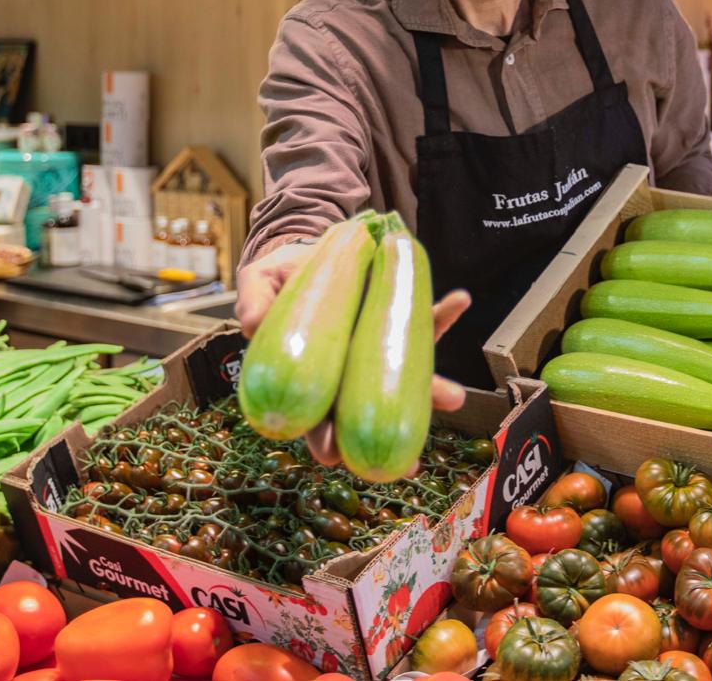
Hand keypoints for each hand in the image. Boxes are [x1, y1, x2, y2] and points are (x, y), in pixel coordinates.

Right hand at [236, 238, 468, 466]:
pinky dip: (444, 313)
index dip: (323, 440)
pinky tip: (458, 301)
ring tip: (452, 397)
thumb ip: (254, 302)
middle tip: (408, 463)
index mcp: (311, 373)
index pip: (315, 418)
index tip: (331, 456)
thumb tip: (252, 325)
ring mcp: (378, 347)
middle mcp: (350, 370)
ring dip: (431, 390)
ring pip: (405, 378)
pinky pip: (424, 319)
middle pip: (367, 413)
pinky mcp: (399, 318)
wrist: (311, 247)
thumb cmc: (281, 277)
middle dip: (388, 438)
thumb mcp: (259, 283)